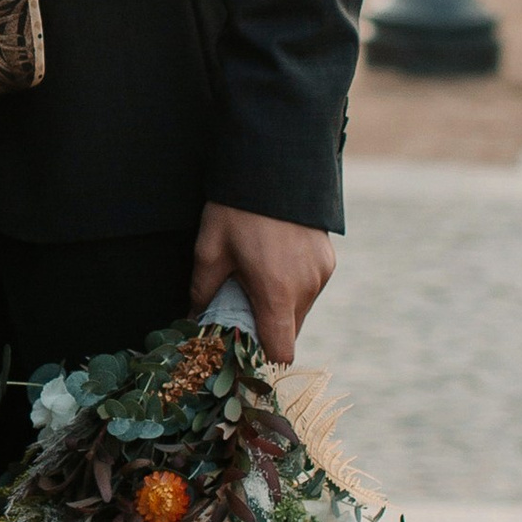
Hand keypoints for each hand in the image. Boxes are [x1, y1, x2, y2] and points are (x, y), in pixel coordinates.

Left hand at [192, 204, 335, 364]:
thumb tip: (192, 320)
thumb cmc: (236, 210)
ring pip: (300, 311)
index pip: (281, 350)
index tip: (243, 346)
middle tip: (241, 306)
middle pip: (289, 332)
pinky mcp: (328, 261)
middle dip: (266, 328)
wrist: (273, 166)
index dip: (262, 355)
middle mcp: (306, 288)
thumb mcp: (210, 250)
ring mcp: (321, 274)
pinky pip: (310, 289)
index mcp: (276, 292)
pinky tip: (274, 264)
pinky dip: (293, 287)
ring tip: (256, 278)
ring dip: (279, 307)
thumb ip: (203, 291)